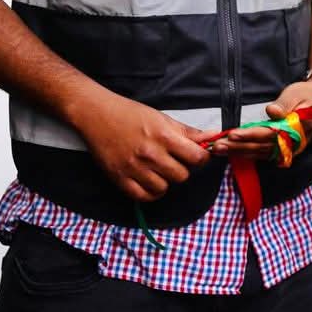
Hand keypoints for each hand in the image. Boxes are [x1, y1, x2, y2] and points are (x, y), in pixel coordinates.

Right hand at [70, 90, 209, 201]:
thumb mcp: (163, 118)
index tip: (196, 156)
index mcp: (164, 136)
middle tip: (174, 162)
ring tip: (159, 170)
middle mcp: (150, 154)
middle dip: (182, 170)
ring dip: (165, 181)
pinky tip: (149, 182)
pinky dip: (150, 193)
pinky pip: (143, 197)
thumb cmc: (131, 114)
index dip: (201, 158)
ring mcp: (133, 168)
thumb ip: (188, 132)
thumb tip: (213, 136)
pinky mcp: (119, 178)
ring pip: (163, 188)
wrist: (97, 115)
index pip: (197, 158)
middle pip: (182, 176)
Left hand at [213, 74, 311, 155]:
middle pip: (262, 147)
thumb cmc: (307, 93)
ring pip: (259, 152)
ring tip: (218, 150)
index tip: (233, 134)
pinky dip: (245, 153)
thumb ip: (284, 104)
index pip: (270, 135)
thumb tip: (271, 112)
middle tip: (217, 146)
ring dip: (238, 152)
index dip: (250, 135)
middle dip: (238, 147)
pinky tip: (231, 152)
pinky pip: (262, 153)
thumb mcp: (297, 93)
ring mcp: (287, 148)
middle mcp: (292, 143)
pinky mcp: (281, 148)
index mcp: (297, 130)